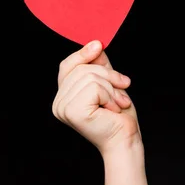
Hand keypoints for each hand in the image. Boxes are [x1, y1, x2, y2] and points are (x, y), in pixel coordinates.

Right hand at [52, 40, 141, 155]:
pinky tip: (113, 109)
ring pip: (90, 77)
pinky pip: (94, 87)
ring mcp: (63, 108)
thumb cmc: (119, 116)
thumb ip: (99, 66)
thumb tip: (95, 43)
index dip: (83, 54)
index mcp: (64, 97)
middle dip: (108, 75)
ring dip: (112, 88)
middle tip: (124, 87)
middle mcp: (58, 103)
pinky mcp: (73, 111)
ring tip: (119, 103)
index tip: (99, 45)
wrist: (125, 141)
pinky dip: (110, 95)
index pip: (67, 66)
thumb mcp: (109, 83)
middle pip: (82, 69)